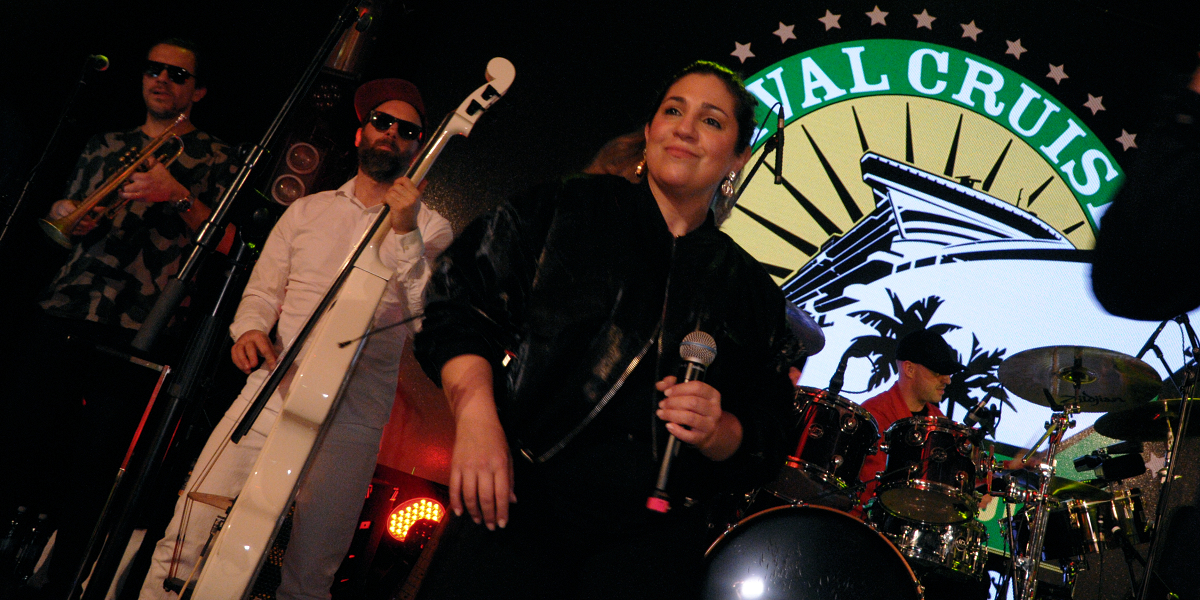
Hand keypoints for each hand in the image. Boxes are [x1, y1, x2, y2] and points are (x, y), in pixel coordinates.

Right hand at [48, 199, 100, 235]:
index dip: (81, 215)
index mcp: (66, 205)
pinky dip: (80, 232)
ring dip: (84, 228)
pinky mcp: (63, 227)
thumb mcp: (80, 204)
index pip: (73, 210)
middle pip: (74, 219)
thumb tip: (104, 208)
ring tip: (92, 227)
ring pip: (74, 226)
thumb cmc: (71, 206)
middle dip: (85, 223)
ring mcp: (62, 221)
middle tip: (94, 224)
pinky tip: (86, 231)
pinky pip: (72, 231)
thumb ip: (92, 207)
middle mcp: (62, 213)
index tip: (90, 218)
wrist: (58, 209)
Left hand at [119, 157, 189, 203]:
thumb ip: (150, 160)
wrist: (172, 191)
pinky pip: (132, 199)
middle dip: (123, 183)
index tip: (123, 172)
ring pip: (126, 195)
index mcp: (144, 177)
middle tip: (123, 181)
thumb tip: (142, 155)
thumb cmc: (165, 178)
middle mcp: (141, 186)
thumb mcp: (159, 166)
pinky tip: (128, 193)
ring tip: (121, 190)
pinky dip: (128, 196)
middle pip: (125, 186)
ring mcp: (142, 194)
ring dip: (122, 192)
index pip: (128, 175)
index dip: (124, 174)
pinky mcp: (144, 200)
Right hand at [231, 330, 276, 373]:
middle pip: (249, 347)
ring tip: (248, 370)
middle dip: (252, 357)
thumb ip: (273, 355)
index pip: (265, 348)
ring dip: (242, 361)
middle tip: (254, 366)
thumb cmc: (261, 342)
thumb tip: (279, 364)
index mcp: (260, 337)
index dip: (269, 358)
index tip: (272, 367)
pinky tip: (244, 369)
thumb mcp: (268, 345)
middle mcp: (249, 338)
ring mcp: (240, 342)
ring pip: (238, 350)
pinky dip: (238, 363)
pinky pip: (234, 355)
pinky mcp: (235, 347)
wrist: (251, 334)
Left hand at [384, 176, 425, 233]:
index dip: (398, 181)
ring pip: (391, 191)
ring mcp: (405, 202)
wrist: (407, 228)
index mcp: (417, 194)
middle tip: (392, 197)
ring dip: (388, 196)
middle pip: (396, 186)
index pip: (406, 180)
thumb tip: (425, 180)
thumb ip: (420, 190)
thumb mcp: (416, 201)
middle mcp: (412, 197)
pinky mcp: (398, 207)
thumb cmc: (410, 214)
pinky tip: (386, 204)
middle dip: (392, 190)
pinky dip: (385, 200)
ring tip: (389, 202)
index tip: (396, 186)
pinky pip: (388, 197)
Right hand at [449, 401, 515, 529]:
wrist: (475, 419)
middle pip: (486, 498)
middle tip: (490, 526)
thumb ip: (510, 479)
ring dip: (474, 512)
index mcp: (499, 465)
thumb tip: (512, 501)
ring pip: (470, 496)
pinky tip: (460, 512)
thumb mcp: (508, 456)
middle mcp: (484, 467)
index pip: (502, 494)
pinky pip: (454, 488)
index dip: (502, 512)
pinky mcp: (455, 466)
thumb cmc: (495, 437)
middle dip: (489, 516)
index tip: (502, 524)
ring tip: (478, 520)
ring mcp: (467, 467)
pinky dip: (456, 502)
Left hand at [655, 376, 742, 459]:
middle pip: (693, 402)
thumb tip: (661, 384)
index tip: (667, 392)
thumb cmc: (696, 410)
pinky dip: (676, 430)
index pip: (697, 387)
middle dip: (673, 402)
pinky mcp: (702, 437)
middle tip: (662, 404)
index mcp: (712, 395)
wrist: (708, 432)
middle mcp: (713, 409)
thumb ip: (674, 386)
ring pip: (690, 418)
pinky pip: (689, 435)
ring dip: (672, 414)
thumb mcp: (689, 394)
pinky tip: (668, 425)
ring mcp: (709, 425)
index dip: (679, 388)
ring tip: (661, 413)